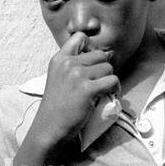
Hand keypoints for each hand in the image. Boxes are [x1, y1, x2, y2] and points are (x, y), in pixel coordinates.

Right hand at [26, 32, 118, 161]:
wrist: (49, 128)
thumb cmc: (56, 107)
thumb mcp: (58, 78)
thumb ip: (72, 65)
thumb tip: (103, 56)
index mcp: (59, 59)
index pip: (80, 37)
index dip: (91, 47)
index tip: (92, 63)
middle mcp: (68, 64)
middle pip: (99, 55)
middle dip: (103, 68)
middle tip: (99, 82)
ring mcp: (77, 75)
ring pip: (108, 68)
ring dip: (109, 80)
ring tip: (103, 91)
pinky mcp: (87, 89)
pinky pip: (112, 81)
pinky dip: (115, 89)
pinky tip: (109, 95)